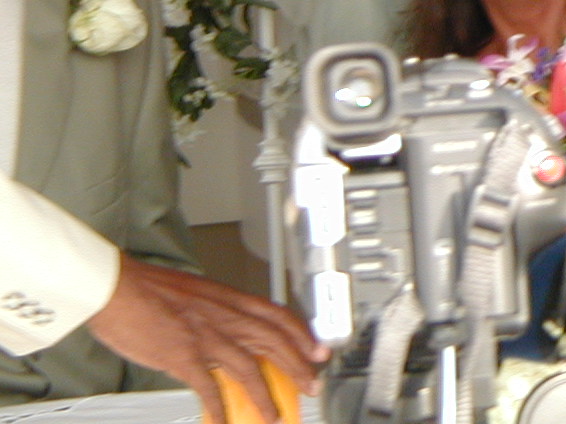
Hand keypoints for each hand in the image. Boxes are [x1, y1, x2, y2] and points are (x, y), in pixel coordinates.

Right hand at [87, 256, 326, 422]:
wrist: (116, 288)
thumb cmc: (147, 290)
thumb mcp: (195, 294)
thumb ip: (214, 313)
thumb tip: (223, 333)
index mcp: (228, 299)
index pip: (277, 315)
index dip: (302, 334)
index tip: (317, 349)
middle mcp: (224, 316)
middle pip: (273, 342)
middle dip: (298, 366)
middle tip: (312, 385)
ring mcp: (205, 336)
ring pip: (250, 368)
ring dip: (267, 395)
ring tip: (277, 416)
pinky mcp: (183, 356)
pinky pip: (209, 387)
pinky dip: (220, 407)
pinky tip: (225, 422)